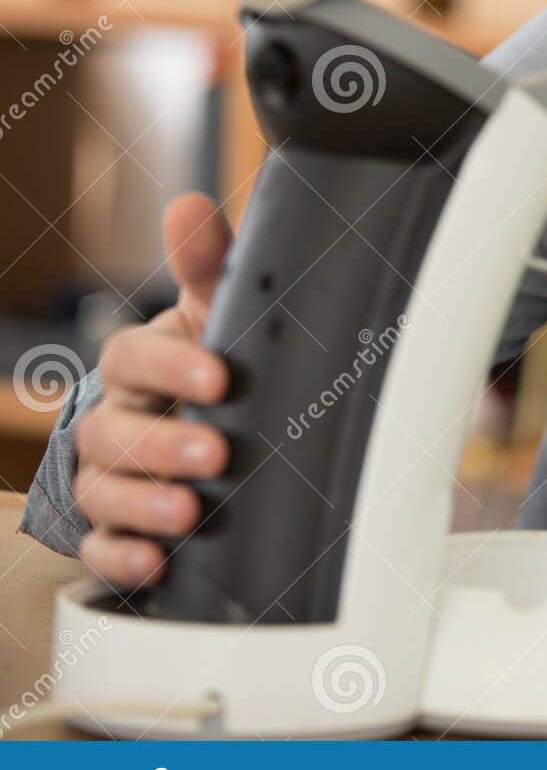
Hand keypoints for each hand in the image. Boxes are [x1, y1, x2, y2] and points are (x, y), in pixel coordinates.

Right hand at [72, 193, 232, 587]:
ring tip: (190, 512)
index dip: (170, 365)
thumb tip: (188, 206)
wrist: (193, 426)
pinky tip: (159, 563)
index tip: (220, 377)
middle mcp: (114, 419)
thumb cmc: (205, 361)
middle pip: (115, 432)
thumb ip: (208, 266)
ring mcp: (110, 477)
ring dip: (145, 502)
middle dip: (163, 444)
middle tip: (216, 453)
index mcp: (139, 365)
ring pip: (105, 490)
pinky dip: (126, 557)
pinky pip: (102, 548)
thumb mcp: (212, 313)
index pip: (132, 358)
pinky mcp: (116, 530)